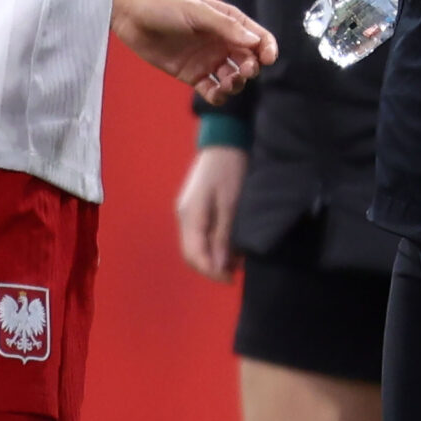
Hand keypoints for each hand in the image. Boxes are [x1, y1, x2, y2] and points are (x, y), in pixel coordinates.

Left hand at [112, 0, 278, 102]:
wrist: (131, 15)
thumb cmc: (165, 6)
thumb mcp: (197, 13)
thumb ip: (226, 27)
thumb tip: (255, 42)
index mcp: (228, 22)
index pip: (258, 37)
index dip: (267, 49)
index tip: (268, 59)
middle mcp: (221, 41)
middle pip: (248, 61)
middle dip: (251, 68)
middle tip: (243, 71)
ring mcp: (208, 60)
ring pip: (233, 78)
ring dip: (236, 84)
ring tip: (228, 83)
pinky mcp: (192, 75)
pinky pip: (212, 90)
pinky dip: (219, 96)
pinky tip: (216, 93)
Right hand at [175, 145, 246, 279]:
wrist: (225, 140)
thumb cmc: (230, 170)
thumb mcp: (231, 205)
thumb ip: (223, 236)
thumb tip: (218, 266)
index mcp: (190, 216)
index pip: (194, 255)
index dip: (211, 272)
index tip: (231, 280)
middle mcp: (184, 216)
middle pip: (192, 253)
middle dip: (212, 267)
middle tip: (235, 272)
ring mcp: (187, 211)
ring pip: (196, 244)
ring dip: (214, 256)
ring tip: (237, 260)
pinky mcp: (195, 207)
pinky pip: (200, 233)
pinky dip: (214, 243)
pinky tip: (230, 244)